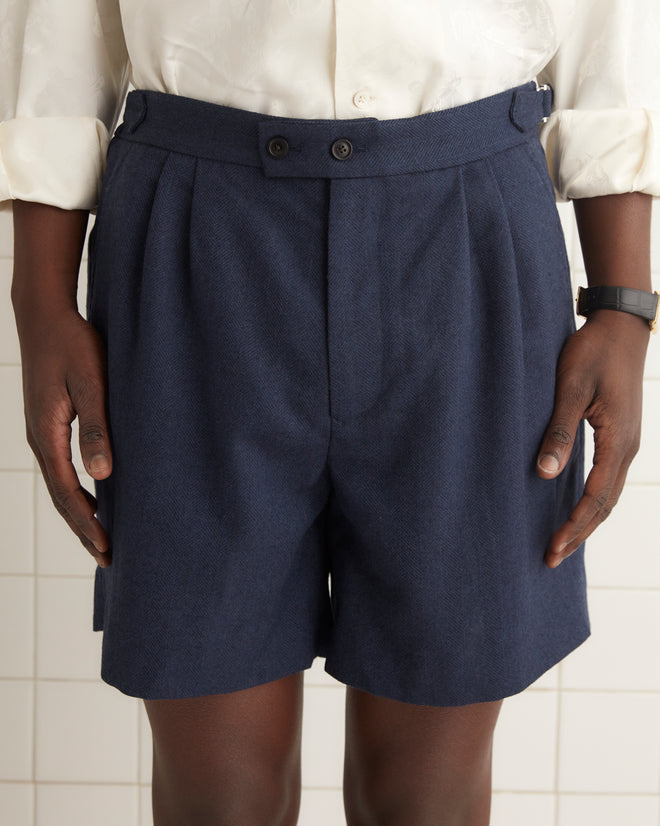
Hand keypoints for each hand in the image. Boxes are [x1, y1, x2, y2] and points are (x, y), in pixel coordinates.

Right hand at [17, 307, 112, 566]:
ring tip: (100, 537)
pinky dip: (75, 491)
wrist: (45, 316)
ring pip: (60, 486)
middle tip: (107, 558)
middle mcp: (40, 440)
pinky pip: (60, 469)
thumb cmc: (73, 345)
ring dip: (79, 513)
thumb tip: (102, 476)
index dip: (88, 524)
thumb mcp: (90, 384)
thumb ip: (96, 428)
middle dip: (83, 530)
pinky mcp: (47, 424)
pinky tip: (93, 497)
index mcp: (47, 436)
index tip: (107, 550)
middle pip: (61, 498)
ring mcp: (40, 433)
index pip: (69, 494)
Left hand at [536, 309, 649, 567]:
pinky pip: (608, 479)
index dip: (574, 526)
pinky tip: (575, 507)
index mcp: (618, 441)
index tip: (552, 548)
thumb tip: (546, 474)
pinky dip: (593, 501)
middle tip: (551, 558)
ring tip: (563, 543)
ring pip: (609, 494)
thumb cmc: (593, 352)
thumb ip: (559, 432)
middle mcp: (627, 448)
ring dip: (586, 521)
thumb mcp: (571, 389)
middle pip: (605, 505)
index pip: (595, 498)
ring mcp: (627, 442)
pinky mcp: (620, 435)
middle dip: (579, 533)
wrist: (621, 326)